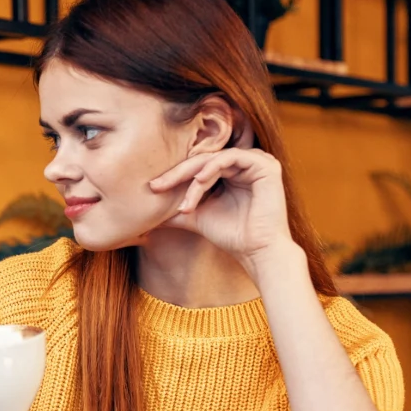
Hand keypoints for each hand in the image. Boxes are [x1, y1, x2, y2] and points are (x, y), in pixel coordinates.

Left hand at [148, 137, 295, 271]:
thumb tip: (144, 214)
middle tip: (157, 186)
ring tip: (184, 199)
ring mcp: (257, 162)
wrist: (256, 252)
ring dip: (194, 177)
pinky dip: (213, 167)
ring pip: (215, 158)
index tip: (152, 188)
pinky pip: (232, 157)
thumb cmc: (231, 236)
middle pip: (204, 159)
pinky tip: (199, 181)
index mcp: (232, 172)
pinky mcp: (266, 165)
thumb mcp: (196, 217)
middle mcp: (245, 164)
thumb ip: (175, 209)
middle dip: (177, 173)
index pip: (198, 166)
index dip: (174, 176)